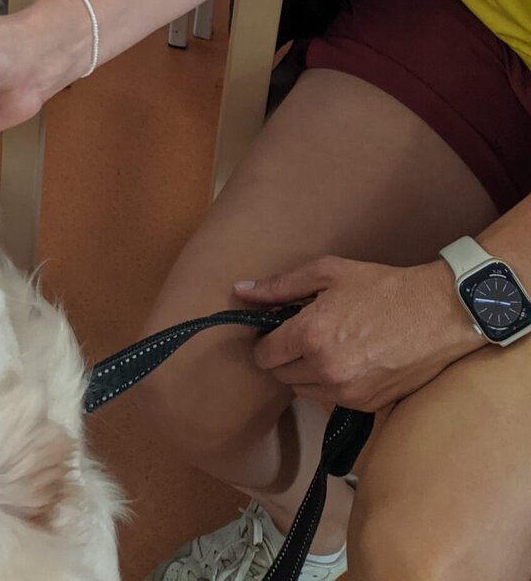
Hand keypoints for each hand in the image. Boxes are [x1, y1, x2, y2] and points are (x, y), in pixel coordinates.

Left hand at [239, 256, 482, 411]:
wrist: (436, 314)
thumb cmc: (380, 287)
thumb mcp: (327, 272)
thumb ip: (279, 285)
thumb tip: (241, 292)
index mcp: (310, 336)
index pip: (263, 356)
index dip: (265, 342)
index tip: (276, 330)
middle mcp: (325, 370)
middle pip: (280, 376)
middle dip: (285, 355)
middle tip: (305, 333)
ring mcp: (347, 392)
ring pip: (304, 391)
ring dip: (306, 372)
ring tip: (329, 344)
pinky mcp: (367, 405)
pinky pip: (332, 399)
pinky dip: (332, 383)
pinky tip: (350, 358)